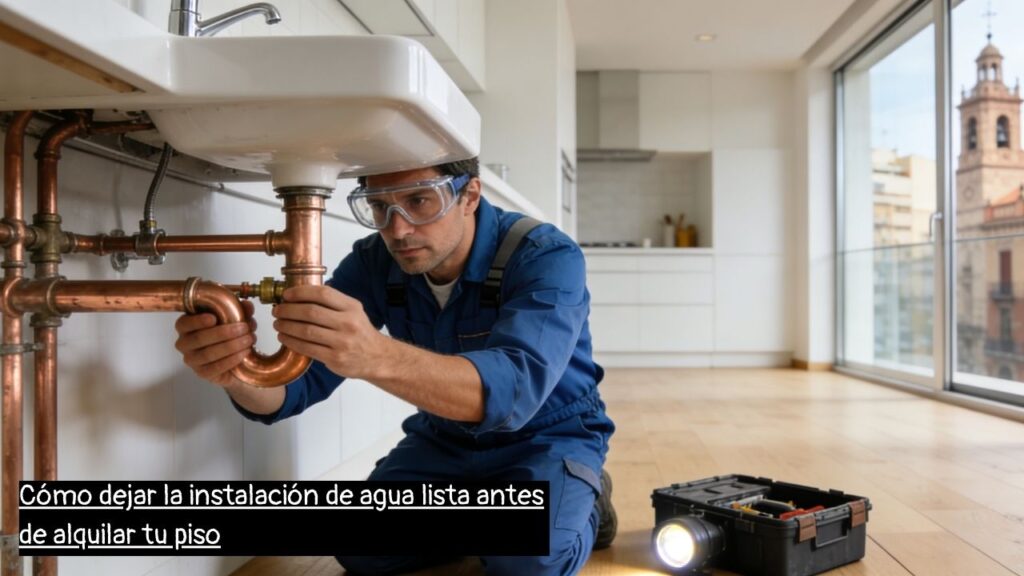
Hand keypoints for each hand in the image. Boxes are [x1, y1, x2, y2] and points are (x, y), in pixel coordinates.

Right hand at [174, 300, 256, 386]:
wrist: (231, 359)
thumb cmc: (226, 334)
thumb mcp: (233, 319)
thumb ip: (240, 310)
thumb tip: (248, 305)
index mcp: (185, 326)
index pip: (184, 323)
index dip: (197, 321)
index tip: (213, 318)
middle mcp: (184, 343)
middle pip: (199, 338)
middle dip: (224, 333)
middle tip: (244, 328)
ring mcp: (192, 360)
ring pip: (208, 354)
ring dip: (231, 346)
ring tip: (248, 340)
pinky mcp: (202, 373)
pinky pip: (215, 368)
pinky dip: (231, 360)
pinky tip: (244, 353)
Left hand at [272, 285, 386, 379]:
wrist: (377, 357)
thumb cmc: (360, 332)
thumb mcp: (354, 311)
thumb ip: (333, 303)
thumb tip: (303, 292)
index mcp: (352, 307)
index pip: (323, 294)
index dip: (301, 292)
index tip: (287, 295)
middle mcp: (348, 323)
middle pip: (311, 312)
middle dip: (288, 310)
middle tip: (277, 310)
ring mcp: (342, 342)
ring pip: (306, 330)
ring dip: (287, 326)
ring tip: (278, 323)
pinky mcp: (334, 358)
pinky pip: (307, 348)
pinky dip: (291, 342)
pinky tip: (284, 337)